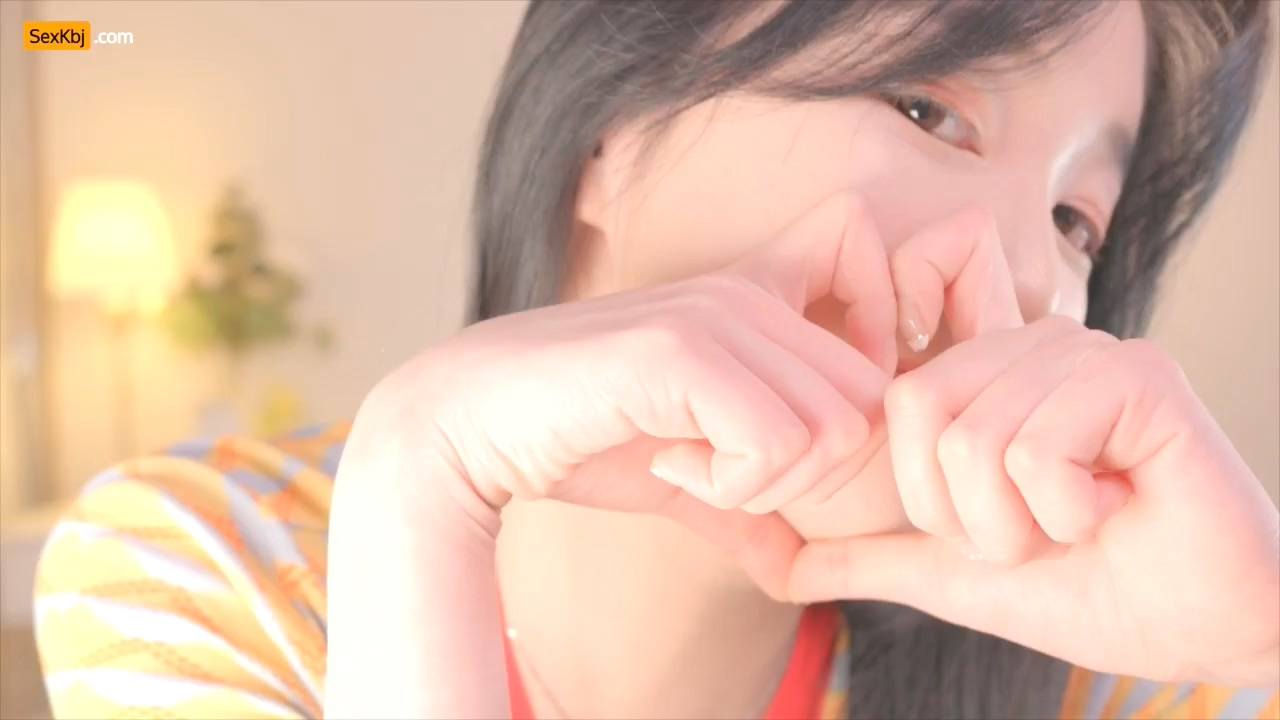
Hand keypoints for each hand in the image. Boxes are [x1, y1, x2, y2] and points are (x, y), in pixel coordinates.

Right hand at [324, 190, 903, 717]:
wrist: (472, 424)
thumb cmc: (579, 439)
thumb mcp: (686, 478)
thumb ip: (750, 508)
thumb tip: (802, 569)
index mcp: (759, 303)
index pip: (874, 347)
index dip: (848, 417)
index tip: (772, 448)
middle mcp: (749, 296)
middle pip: (867, 405)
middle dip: (807, 470)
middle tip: (724, 473)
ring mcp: (716, 316)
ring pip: (833, 429)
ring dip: (764, 480)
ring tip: (686, 465)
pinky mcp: (678, 350)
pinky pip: (773, 442)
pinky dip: (729, 484)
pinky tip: (665, 463)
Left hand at [787, 221, 1279, 686]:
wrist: (1203, 627)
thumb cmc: (1088, 588)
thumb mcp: (953, 573)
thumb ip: (864, 555)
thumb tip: (770, 561)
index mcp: (986, 377)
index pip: (894, 403)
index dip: (926, 494)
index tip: (998, 528)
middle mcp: (1031, 347)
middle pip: (924, 415)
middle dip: (971, 515)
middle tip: (1041, 531)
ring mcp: (1085, 352)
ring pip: (977, 439)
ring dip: (1022, 522)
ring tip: (1082, 520)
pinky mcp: (1137, 375)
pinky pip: (1037, 449)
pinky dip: (1066, 510)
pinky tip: (1117, 506)